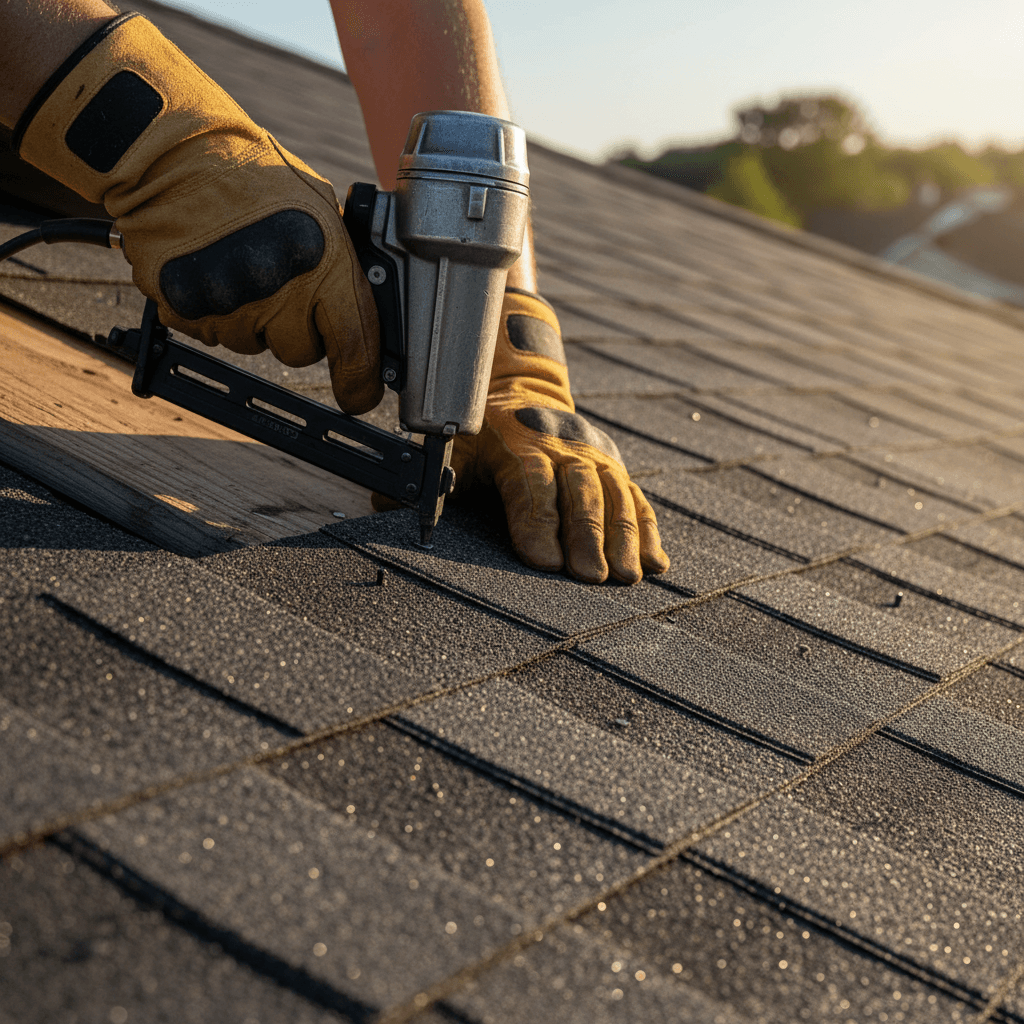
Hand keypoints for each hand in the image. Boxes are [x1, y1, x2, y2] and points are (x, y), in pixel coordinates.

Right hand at [15, 13, 381, 413]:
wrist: (171, 155)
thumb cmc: (251, 175)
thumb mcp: (319, 209)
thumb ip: (341, 265)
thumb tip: (363, 314)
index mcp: (323, 267)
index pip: (353, 348)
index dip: (360, 382)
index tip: (359, 395)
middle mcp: (278, 294)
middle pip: (299, 352)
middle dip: (297, 328)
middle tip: (284, 283)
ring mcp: (228, 306)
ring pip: (252, 343)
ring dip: (253, 318)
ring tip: (242, 264)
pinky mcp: (184, 312)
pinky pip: (211, 334)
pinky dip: (214, 311)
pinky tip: (214, 268)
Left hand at [449, 289, 669, 583]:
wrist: (519, 387)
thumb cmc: (479, 433)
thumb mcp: (450, 446)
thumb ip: (430, 479)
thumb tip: (394, 505)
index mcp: (516, 444)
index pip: (530, 484)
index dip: (537, 522)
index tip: (545, 562)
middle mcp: (562, 447)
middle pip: (580, 491)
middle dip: (588, 536)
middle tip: (594, 579)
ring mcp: (593, 456)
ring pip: (615, 494)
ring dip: (625, 537)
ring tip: (629, 577)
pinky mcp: (614, 468)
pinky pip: (636, 497)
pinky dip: (649, 530)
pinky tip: (657, 563)